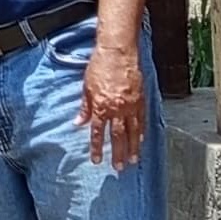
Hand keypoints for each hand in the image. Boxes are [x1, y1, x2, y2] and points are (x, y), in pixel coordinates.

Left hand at [79, 35, 145, 170]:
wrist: (118, 52)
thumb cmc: (100, 66)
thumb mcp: (86, 86)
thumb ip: (84, 107)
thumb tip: (78, 122)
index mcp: (100, 106)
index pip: (97, 132)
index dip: (96, 148)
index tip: (97, 160)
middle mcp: (116, 109)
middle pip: (116, 136)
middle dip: (117, 154)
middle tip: (119, 168)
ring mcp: (130, 105)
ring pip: (132, 132)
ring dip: (132, 148)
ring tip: (133, 160)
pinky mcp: (140, 99)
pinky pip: (141, 119)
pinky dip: (141, 131)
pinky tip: (142, 140)